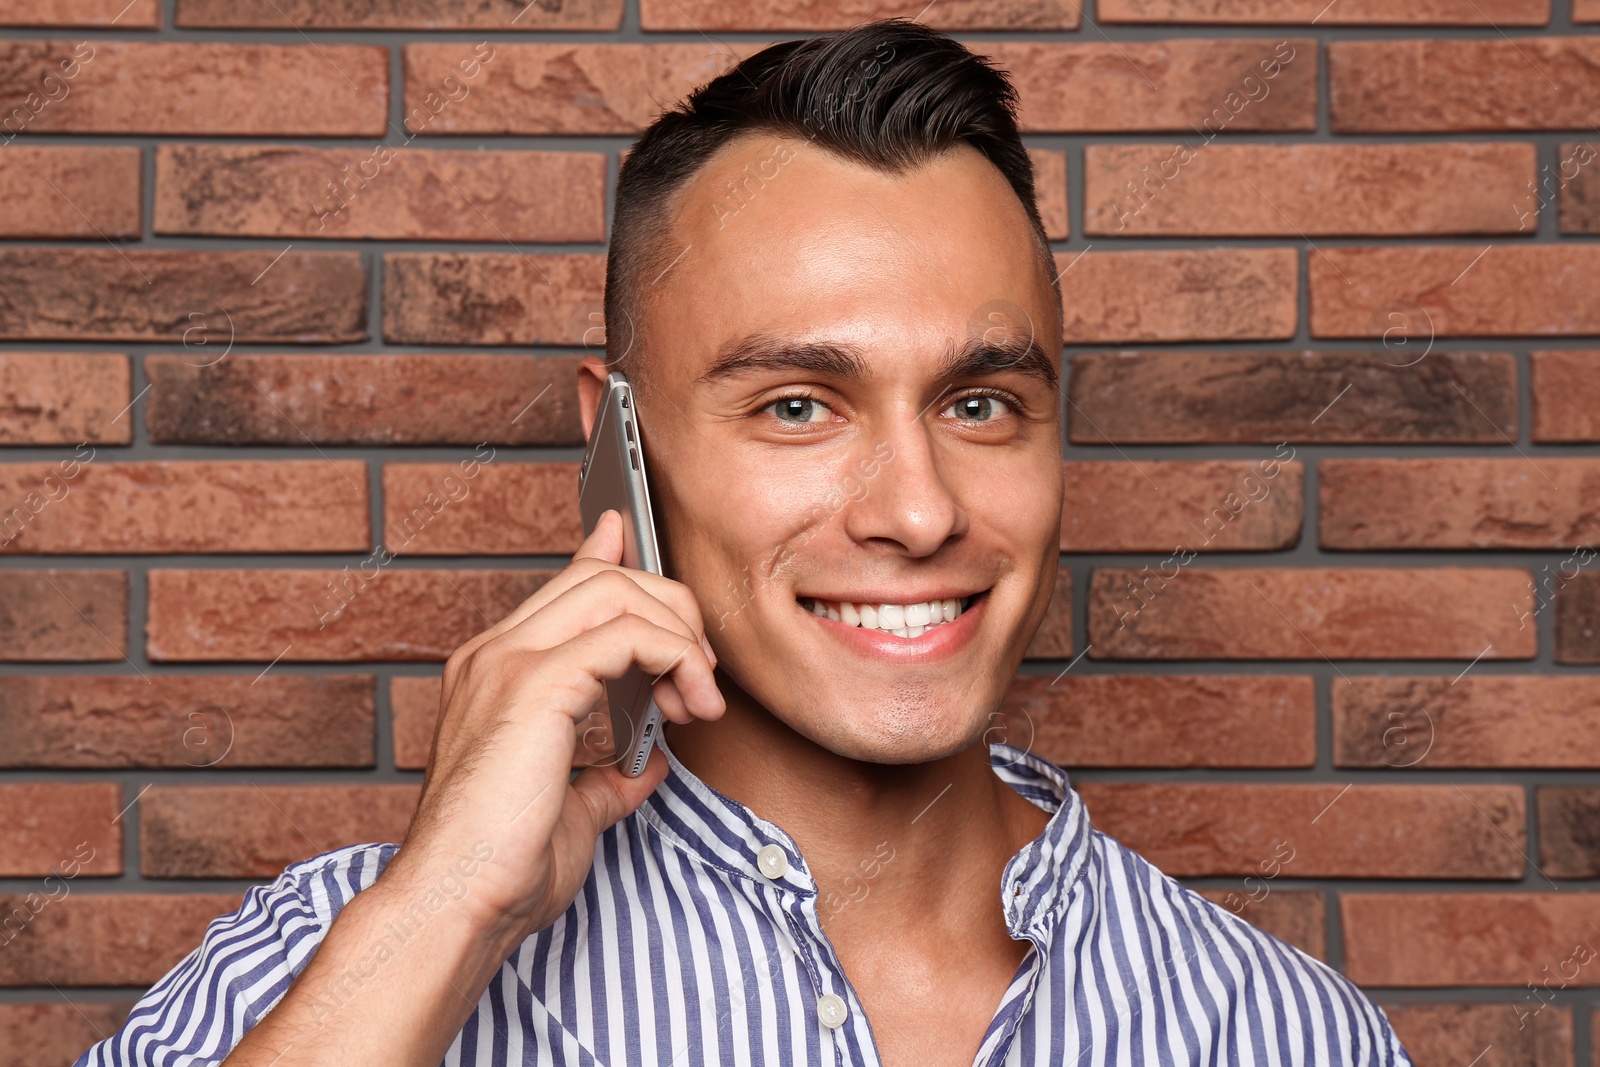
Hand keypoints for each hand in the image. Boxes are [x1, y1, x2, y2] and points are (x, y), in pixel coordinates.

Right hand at [387, 508, 724, 943]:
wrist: (457, 904)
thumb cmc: (501, 868)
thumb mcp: (573, 809)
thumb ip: (610, 775)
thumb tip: (650, 762)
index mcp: (494, 674)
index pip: (562, 588)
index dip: (607, 554)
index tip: (633, 536)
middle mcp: (494, 655)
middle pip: (601, 578)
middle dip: (670, 610)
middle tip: (701, 675)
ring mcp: (508, 664)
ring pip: (616, 591)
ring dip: (678, 635)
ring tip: (699, 697)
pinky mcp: (535, 685)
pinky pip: (626, 635)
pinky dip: (671, 657)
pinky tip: (686, 701)